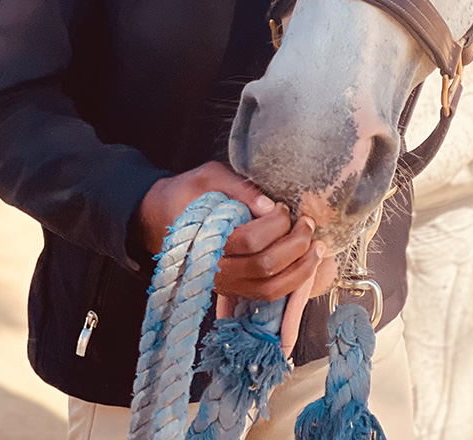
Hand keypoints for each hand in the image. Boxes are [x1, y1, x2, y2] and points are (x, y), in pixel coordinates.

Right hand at [136, 161, 323, 300]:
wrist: (156, 217)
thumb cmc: (185, 194)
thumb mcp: (209, 176)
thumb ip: (240, 189)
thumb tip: (270, 205)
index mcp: (207, 240)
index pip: (251, 240)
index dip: (276, 223)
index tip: (283, 207)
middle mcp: (215, 269)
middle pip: (266, 266)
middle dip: (296, 243)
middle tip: (307, 222)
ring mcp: (223, 283)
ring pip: (270, 289)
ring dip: (300, 269)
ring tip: (316, 246)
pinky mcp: (231, 289)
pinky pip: (266, 295)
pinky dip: (291, 283)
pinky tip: (306, 264)